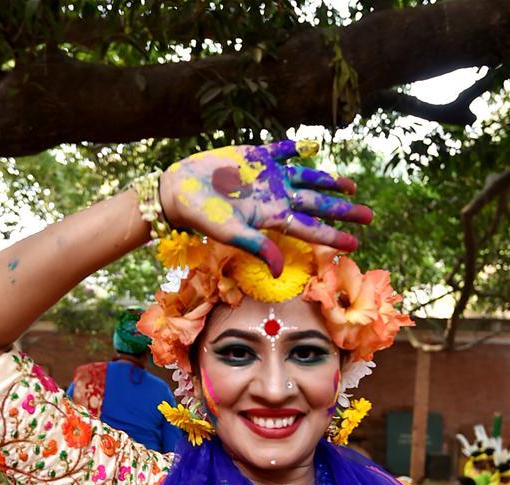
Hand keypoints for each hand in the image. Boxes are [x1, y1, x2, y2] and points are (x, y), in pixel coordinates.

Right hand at [159, 141, 372, 275]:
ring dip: (329, 181)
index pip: (310, 229)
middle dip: (342, 210)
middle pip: (317, 204)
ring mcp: (268, 176)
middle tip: (369, 216)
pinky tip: (313, 147)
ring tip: (351, 185)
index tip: (356, 244)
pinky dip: (297, 148)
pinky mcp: (255, 155)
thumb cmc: (202, 216)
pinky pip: (281, 150)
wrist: (180, 190)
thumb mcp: (231, 233)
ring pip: (306, 178)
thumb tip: (281, 272)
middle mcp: (275, 198)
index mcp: (272, 217)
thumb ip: (257, 248)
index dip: (333, 236)